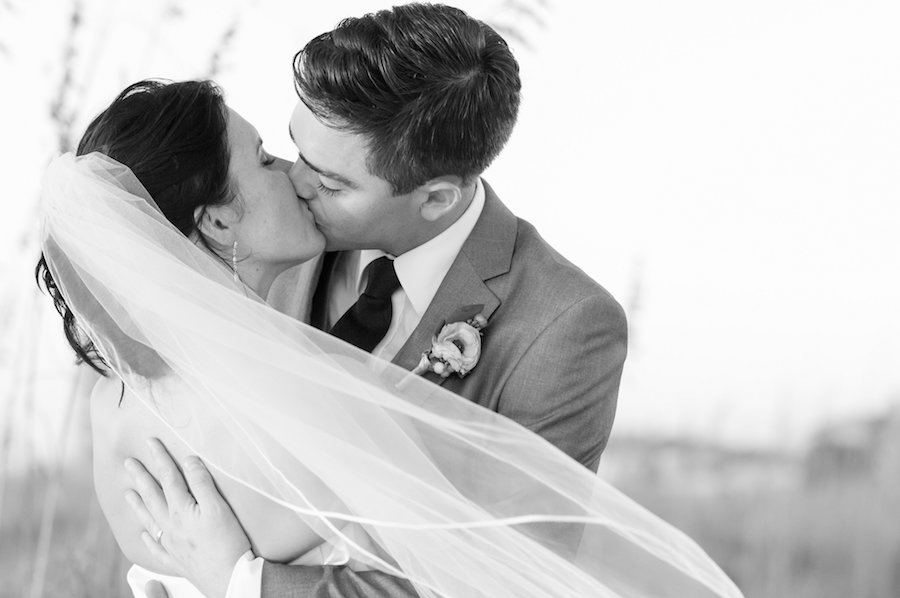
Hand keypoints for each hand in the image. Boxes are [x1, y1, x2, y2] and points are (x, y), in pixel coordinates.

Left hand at [124, 438, 251, 597]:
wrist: (230, 578)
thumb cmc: (228, 542)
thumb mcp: (218, 507)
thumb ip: (202, 483)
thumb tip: (189, 461)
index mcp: (182, 510)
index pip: (168, 477)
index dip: (160, 458)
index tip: (150, 442)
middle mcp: (171, 526)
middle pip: (153, 496)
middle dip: (141, 477)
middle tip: (128, 463)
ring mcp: (171, 544)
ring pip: (149, 520)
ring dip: (138, 504)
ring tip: (127, 492)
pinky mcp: (177, 560)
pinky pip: (155, 547)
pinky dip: (147, 538)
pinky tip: (143, 533)